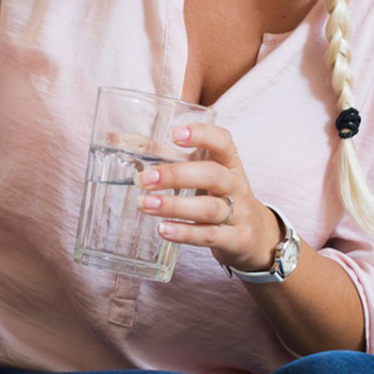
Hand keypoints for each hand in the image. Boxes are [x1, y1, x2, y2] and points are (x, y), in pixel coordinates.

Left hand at [136, 123, 283, 272]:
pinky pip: (208, 235)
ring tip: (145, 205)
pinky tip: (163, 229)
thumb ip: (167, 157)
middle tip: (144, 179)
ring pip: (208, 208)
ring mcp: (238, 213)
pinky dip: (184, 233)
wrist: (256, 235)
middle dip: (177, 175)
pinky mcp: (234, 239)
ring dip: (174, 206)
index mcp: (229, 163)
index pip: (224, 142)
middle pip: (213, 175)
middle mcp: (236, 185)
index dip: (203, 135)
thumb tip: (116, 138)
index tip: (175, 134)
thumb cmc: (219, 196)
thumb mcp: (203, 173)